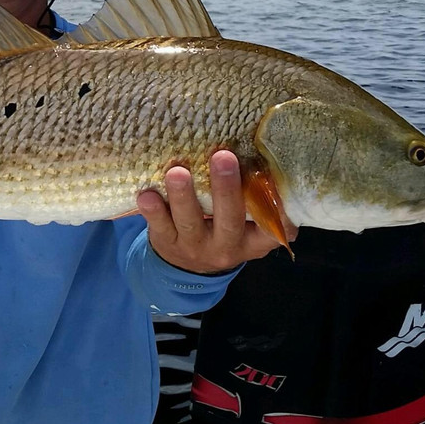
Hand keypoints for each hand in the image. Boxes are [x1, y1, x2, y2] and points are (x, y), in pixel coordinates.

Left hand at [137, 150, 294, 274]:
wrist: (187, 268)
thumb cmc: (223, 229)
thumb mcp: (246, 226)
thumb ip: (254, 201)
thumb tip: (263, 155)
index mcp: (253, 241)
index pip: (272, 229)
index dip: (277, 210)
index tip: (275, 181)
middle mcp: (226, 246)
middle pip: (229, 219)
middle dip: (226, 188)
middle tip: (223, 157)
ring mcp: (195, 246)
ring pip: (190, 222)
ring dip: (183, 196)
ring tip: (178, 172)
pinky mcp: (167, 243)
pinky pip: (159, 227)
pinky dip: (152, 210)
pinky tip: (147, 194)